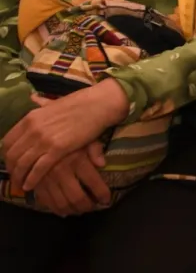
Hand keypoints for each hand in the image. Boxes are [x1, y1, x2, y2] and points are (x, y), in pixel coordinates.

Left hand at [3, 84, 127, 191]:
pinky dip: (32, 179)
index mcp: (30, 118)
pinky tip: (30, 186)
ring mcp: (44, 139)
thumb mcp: (54, 103)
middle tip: (15, 177)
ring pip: (22, 163)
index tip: (11, 162)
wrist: (98, 104)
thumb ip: (42, 104)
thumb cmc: (80, 103)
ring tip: (20, 185)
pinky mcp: (58, 149)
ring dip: (19, 177)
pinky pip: (38, 168)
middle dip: (11, 169)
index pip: (7, 141)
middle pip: (11, 154)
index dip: (6, 155)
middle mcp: (32, 129)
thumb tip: (33, 98)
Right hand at [30, 142, 109, 216]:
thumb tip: (103, 164)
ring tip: (81, 210)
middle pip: (77, 197)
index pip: (94, 183)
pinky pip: (47, 202)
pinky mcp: (36, 183)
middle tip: (93, 207)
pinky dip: (57, 209)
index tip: (106, 200)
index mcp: (77, 160)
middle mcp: (61, 172)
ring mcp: (47, 179)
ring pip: (62, 203)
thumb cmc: (68, 136)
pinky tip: (65, 210)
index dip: (102, 195)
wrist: (38, 134)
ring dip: (73, 210)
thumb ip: (95, 150)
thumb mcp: (84, 137)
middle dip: (87, 206)